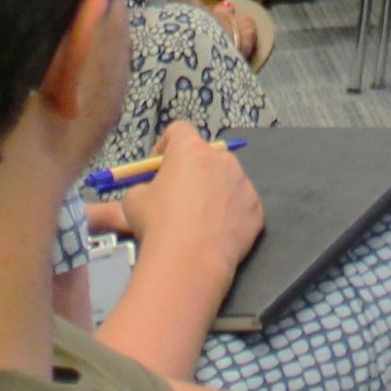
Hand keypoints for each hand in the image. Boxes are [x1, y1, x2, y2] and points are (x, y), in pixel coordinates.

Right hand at [89, 123, 262, 275]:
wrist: (190, 260)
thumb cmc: (158, 224)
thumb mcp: (134, 200)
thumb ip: (143, 187)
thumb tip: (147, 192)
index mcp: (191, 149)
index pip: (179, 130)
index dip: (165, 145)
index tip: (157, 167)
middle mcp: (222, 159)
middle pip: (206, 156)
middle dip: (192, 171)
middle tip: (178, 196)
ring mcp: (244, 183)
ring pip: (227, 180)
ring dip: (213, 191)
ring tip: (199, 219)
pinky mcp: (256, 209)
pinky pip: (241, 205)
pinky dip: (230, 214)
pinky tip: (216, 233)